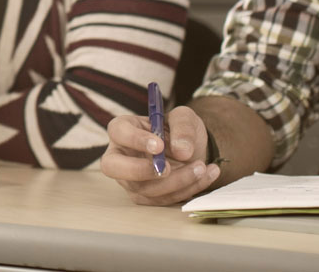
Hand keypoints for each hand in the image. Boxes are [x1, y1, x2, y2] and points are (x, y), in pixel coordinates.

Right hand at [100, 105, 220, 205]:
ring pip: (144, 188)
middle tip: (167, 169)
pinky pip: (163, 199)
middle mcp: (120, 155)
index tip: (160, 145)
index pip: (119, 133)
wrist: (192, 150)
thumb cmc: (180, 130)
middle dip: (140, 170)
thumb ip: (183, 128)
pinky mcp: (145, 196)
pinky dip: (187, 189)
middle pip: (113, 167)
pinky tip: (205, 174)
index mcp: (124, 129)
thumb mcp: (185, 118)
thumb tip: (182, 152)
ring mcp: (130, 179)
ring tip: (200, 167)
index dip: (136, 140)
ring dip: (176, 181)